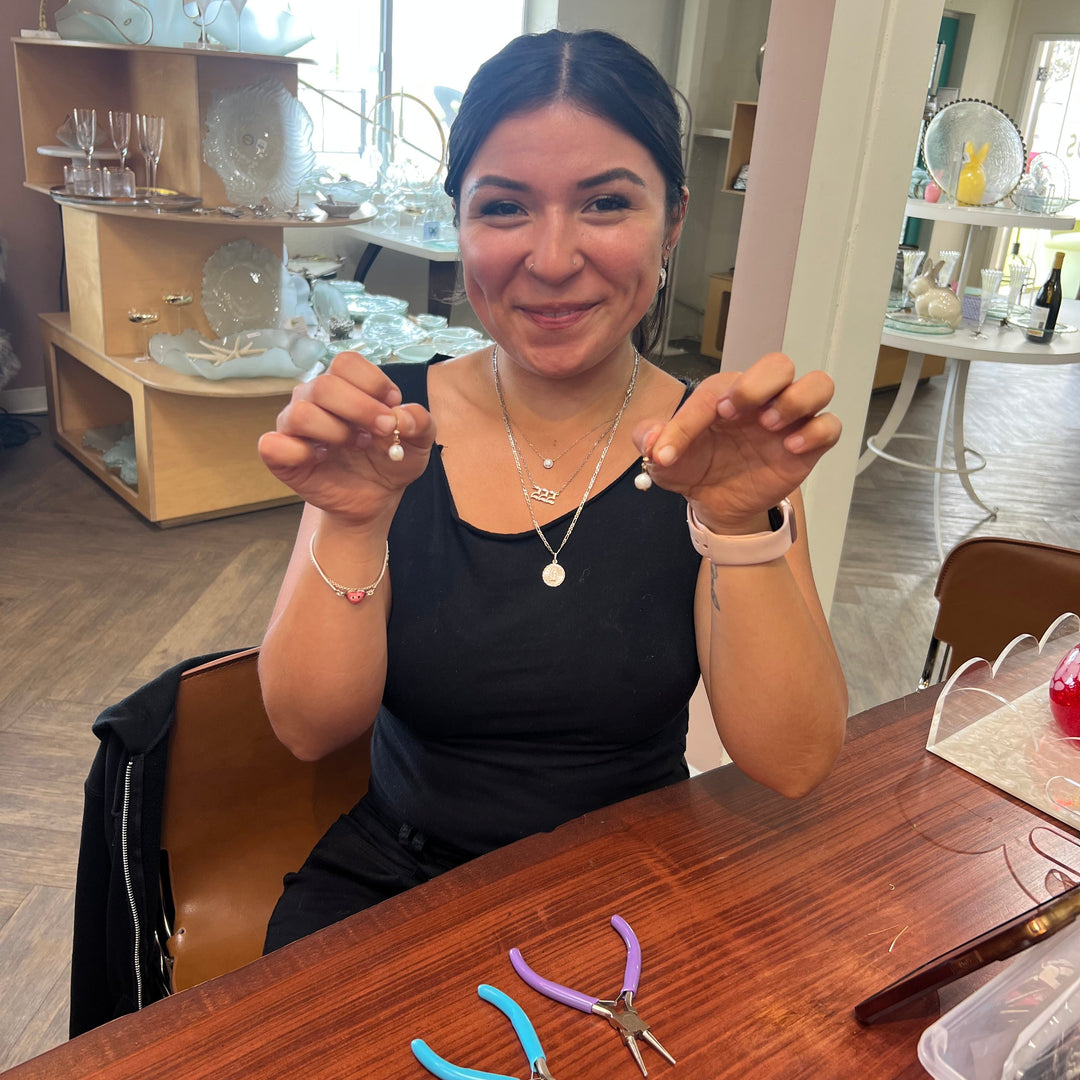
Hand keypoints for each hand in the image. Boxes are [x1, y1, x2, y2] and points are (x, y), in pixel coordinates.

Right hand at [257, 351, 434, 525]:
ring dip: (336, 432)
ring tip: (356, 445)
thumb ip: (420, 422)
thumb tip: (402, 415)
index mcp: (344, 384)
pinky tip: (322, 458)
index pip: (346, 363)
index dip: (373, 382)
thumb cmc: (391, 460)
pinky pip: (273, 444)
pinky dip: (300, 452)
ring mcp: (293, 425)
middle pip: (324, 385)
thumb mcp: (419, 443)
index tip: (393, 405)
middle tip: (383, 431)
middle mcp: (313, 398)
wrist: (376, 497)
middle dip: (360, 409)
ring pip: (301, 413)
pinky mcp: (280, 455)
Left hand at [633, 353, 840, 531]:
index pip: (716, 390)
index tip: (670, 450)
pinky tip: (791, 448)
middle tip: (734, 413)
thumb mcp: (665, 460)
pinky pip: (831, 426)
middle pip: (780, 363)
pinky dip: (817, 432)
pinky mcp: (809, 446)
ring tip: (770, 425)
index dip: (690, 419)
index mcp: (725, 393)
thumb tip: (650, 441)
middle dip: (759, 383)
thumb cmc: (694, 468)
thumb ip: (652, 442)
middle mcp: (762, 399)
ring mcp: (789, 420)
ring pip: (818, 384)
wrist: (717, 502)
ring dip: (797, 399)